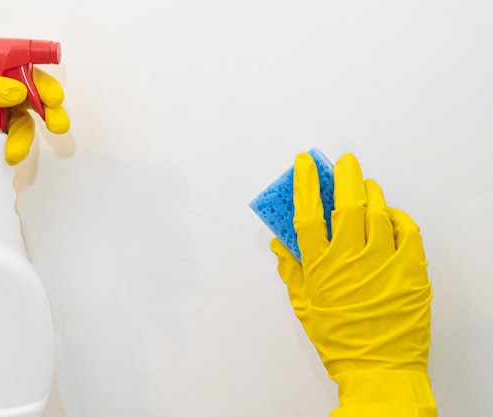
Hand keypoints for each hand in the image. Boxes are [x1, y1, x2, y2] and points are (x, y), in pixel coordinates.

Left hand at [0, 69, 68, 299]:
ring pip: (26, 121)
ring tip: (15, 151)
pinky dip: (22, 148)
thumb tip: (15, 90)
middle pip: (26, 95)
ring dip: (30, 133)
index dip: (32, 77)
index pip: (9, 71)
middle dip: (46, 104)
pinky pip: (21, 144)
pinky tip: (10, 157)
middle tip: (55, 118)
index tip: (47, 91)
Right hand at [271, 152, 436, 416]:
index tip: (304, 163)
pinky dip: (399, 216)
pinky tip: (392, 214)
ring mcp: (383, 262)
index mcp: (320, 265)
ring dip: (371, 191)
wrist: (377, 367)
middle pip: (346, 203)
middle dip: (344, 175)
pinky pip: (407, 231)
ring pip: (378, 211)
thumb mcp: (304, 305)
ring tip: (367, 185)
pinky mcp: (410, 269)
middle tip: (344, 162)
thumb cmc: (337, 338)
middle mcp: (350, 257)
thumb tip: (279, 245)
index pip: (309, 212)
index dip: (305, 183)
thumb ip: (291, 271)